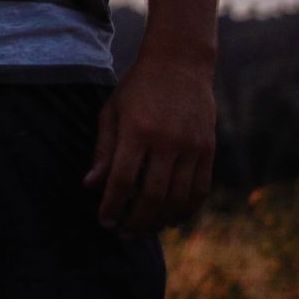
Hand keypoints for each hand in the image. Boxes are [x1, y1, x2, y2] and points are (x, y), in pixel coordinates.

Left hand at [84, 41, 216, 230]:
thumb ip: (103, 151)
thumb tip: (89, 186)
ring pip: (178, 197)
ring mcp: (192, 146)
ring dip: (160, 220)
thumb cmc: (137, 88)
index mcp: (137, 131)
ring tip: (143, 230)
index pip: (123, 180)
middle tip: (122, 234)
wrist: (180, 64)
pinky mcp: (208, 149)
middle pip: (152, 195)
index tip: (104, 221)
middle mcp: (167, 141)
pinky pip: (200, 189)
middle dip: (135, 221)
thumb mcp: (111, 113)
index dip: (112, 205)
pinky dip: (186, 209)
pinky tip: (171, 219)